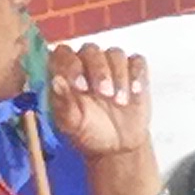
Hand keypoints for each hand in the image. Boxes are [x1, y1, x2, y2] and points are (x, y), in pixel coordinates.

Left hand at [45, 38, 156, 180]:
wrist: (118, 145)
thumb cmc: (90, 131)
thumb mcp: (73, 123)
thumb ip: (64, 103)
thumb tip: (56, 81)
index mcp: (66, 73)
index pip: (63, 53)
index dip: (70, 65)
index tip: (80, 87)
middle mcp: (86, 64)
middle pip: (91, 50)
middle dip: (99, 71)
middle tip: (105, 94)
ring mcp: (111, 66)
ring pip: (115, 54)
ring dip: (119, 75)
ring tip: (120, 102)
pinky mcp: (133, 72)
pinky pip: (137, 61)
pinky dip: (137, 74)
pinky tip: (135, 91)